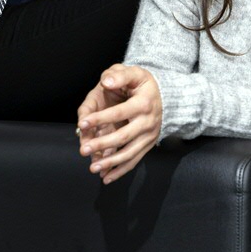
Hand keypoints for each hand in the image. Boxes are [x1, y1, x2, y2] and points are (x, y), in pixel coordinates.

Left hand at [76, 64, 161, 183]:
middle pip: (123, 137)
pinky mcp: (148, 145)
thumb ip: (119, 75)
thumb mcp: (134, 73)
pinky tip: (107, 178)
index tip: (83, 123)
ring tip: (93, 168)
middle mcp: (148, 122)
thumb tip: (106, 82)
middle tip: (84, 150)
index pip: (118, 113)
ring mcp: (149, 136)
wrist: (167, 97)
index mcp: (143, 103)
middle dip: (102, 144)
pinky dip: (120, 171)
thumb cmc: (144, 85)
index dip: (100, 118)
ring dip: (110, 163)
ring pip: (128, 153)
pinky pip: (134, 160)